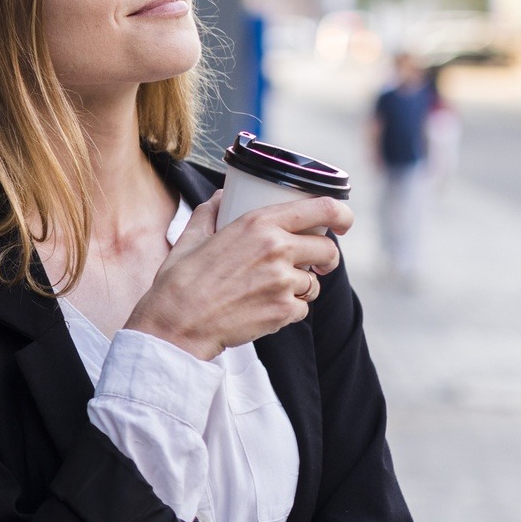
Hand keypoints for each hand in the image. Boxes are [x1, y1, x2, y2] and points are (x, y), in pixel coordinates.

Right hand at [124, 191, 351, 360]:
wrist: (176, 325)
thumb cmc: (180, 282)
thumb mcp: (191, 238)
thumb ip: (210, 212)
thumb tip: (221, 196)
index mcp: (258, 224)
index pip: (322, 209)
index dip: (342, 214)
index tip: (344, 221)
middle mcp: (277, 249)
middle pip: (328, 250)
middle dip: (324, 258)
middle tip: (311, 264)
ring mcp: (283, 282)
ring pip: (314, 283)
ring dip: (302, 287)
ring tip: (273, 291)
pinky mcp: (284, 312)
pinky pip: (303, 309)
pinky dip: (289, 311)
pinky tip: (264, 309)